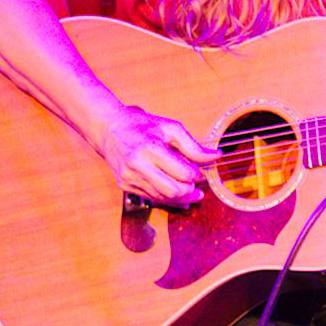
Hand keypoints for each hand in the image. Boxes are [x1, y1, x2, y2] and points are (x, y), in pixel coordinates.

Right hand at [100, 103, 218, 206]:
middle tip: (198, 186)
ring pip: (162, 198)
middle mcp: (138, 166)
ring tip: (193, 193)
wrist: (109, 129)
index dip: (195, 174)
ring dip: (181, 198)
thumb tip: (216, 157)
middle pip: (173, 190)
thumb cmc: (143, 126)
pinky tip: (178, 196)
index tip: (199, 171)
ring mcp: (129, 178)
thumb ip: (193, 146)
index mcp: (151, 149)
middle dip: (190, 190)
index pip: (183, 173)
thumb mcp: (171, 129)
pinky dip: (167, 199)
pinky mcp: (125, 185)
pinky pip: (151, 198)